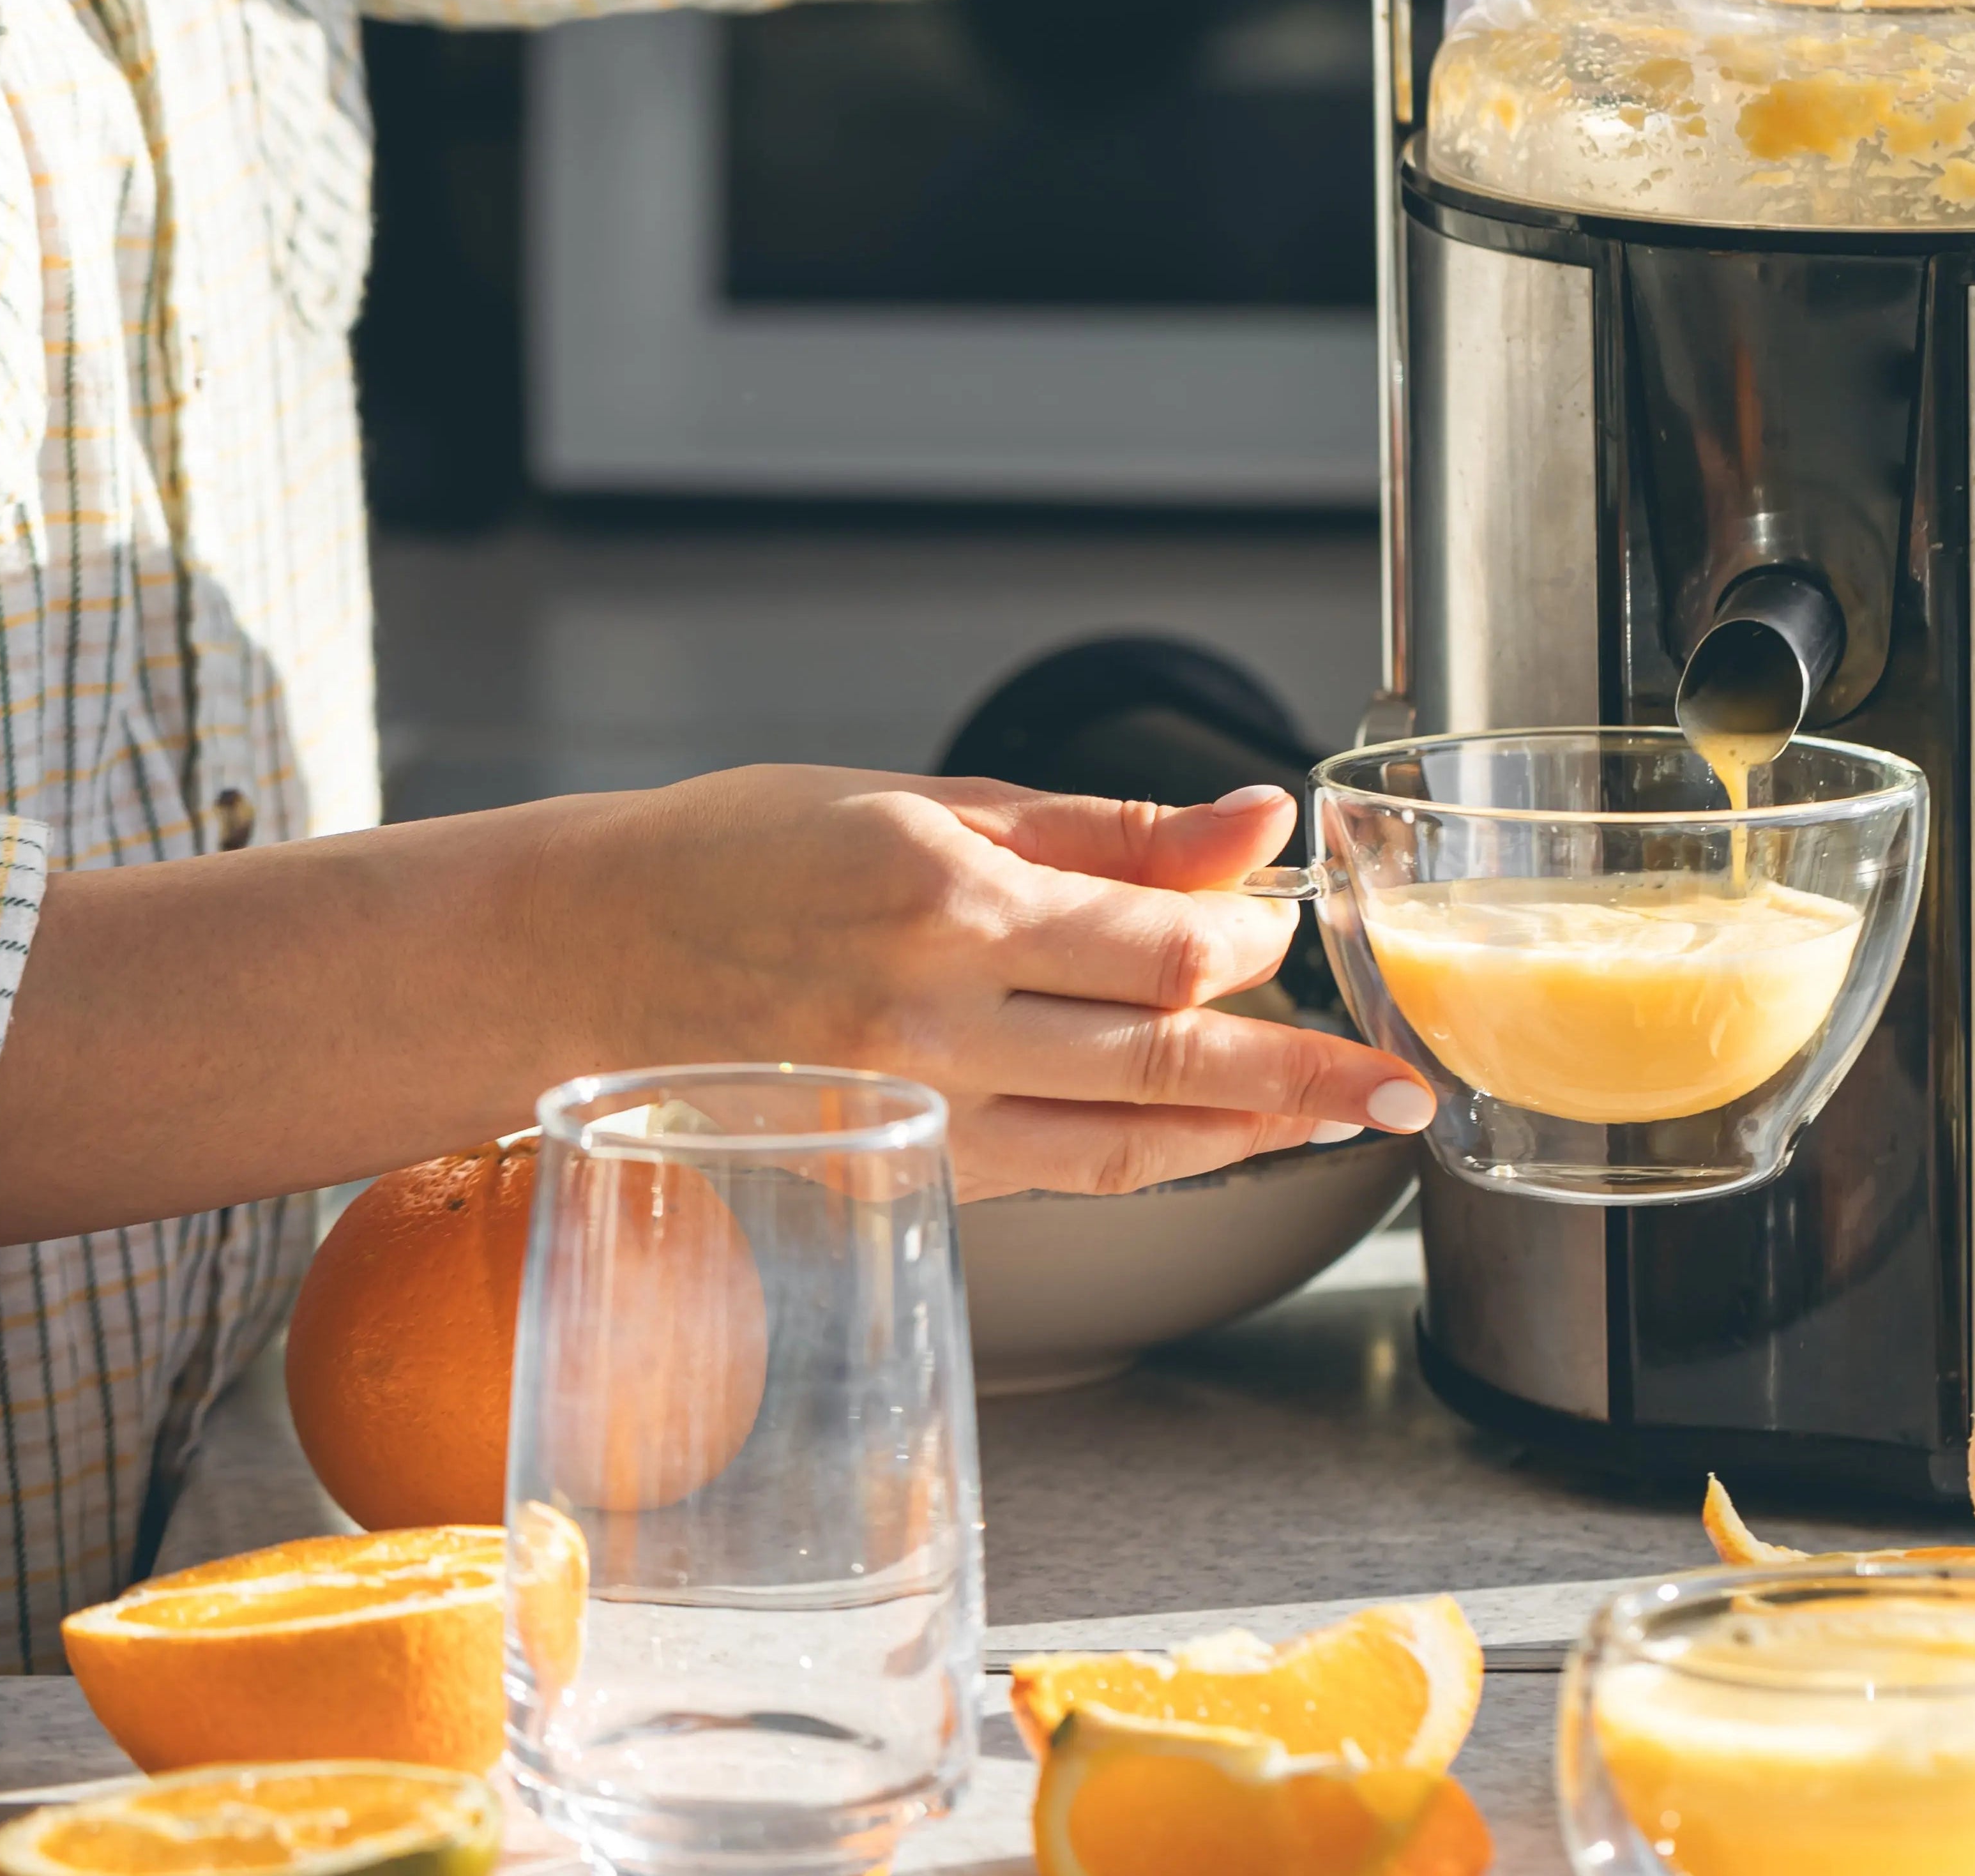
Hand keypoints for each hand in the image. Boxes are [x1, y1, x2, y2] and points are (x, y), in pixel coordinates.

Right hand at [0, 768, 1436, 1252]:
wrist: (568, 961)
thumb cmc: (731, 857)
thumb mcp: (913, 800)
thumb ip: (1093, 830)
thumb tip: (1249, 821)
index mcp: (938, 895)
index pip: (1164, 939)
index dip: (1258, 937)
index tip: (1292, 919)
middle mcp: (931, 1015)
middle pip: (1172, 1057)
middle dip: (1309, 1073)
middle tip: (1406, 1080)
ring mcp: (913, 1107)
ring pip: (1129, 1140)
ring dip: (1253, 1134)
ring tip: (1348, 1123)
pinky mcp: (900, 1168)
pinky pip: (1061, 1174)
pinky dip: (1155, 1158)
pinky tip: (1215, 1138)